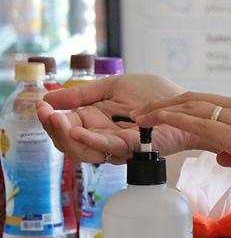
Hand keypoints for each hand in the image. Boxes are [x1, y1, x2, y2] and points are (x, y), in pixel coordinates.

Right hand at [37, 74, 197, 164]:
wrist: (184, 101)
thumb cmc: (154, 94)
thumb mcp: (112, 87)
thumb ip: (82, 94)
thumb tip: (48, 97)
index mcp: (95, 121)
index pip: (65, 127)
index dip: (50, 119)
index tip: (40, 106)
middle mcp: (103, 136)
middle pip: (69, 143)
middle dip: (54, 129)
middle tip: (46, 113)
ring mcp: (117, 144)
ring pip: (84, 150)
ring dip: (66, 135)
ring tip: (56, 119)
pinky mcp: (134, 146)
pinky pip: (109, 147)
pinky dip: (90, 140)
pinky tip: (76, 131)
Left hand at [132, 92, 230, 193]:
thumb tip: (224, 157)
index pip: (208, 102)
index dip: (181, 106)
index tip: (162, 112)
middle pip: (193, 98)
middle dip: (163, 104)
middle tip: (140, 112)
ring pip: (190, 106)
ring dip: (160, 110)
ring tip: (138, 117)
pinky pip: (196, 122)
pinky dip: (171, 119)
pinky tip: (153, 122)